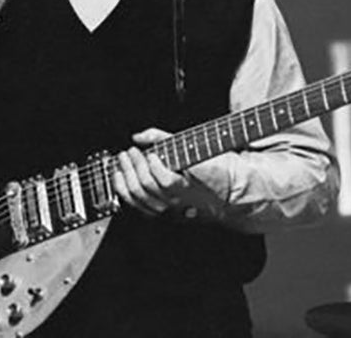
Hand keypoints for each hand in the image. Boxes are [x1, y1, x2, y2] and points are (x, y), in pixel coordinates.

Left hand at [113, 128, 227, 219]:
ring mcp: (169, 211)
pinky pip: (138, 206)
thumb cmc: (216, 170)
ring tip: (123, 161)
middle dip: (134, 166)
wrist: (230, 194)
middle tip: (130, 152)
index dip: (153, 165)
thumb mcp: (193, 148)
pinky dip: (124, 191)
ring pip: (139, 198)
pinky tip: (120, 177)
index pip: (165, 181)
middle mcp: (178, 204)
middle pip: (147, 187)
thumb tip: (139, 136)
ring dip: (126, 176)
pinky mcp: (163, 215)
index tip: (150, 153)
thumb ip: (163, 138)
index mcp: (192, 188)